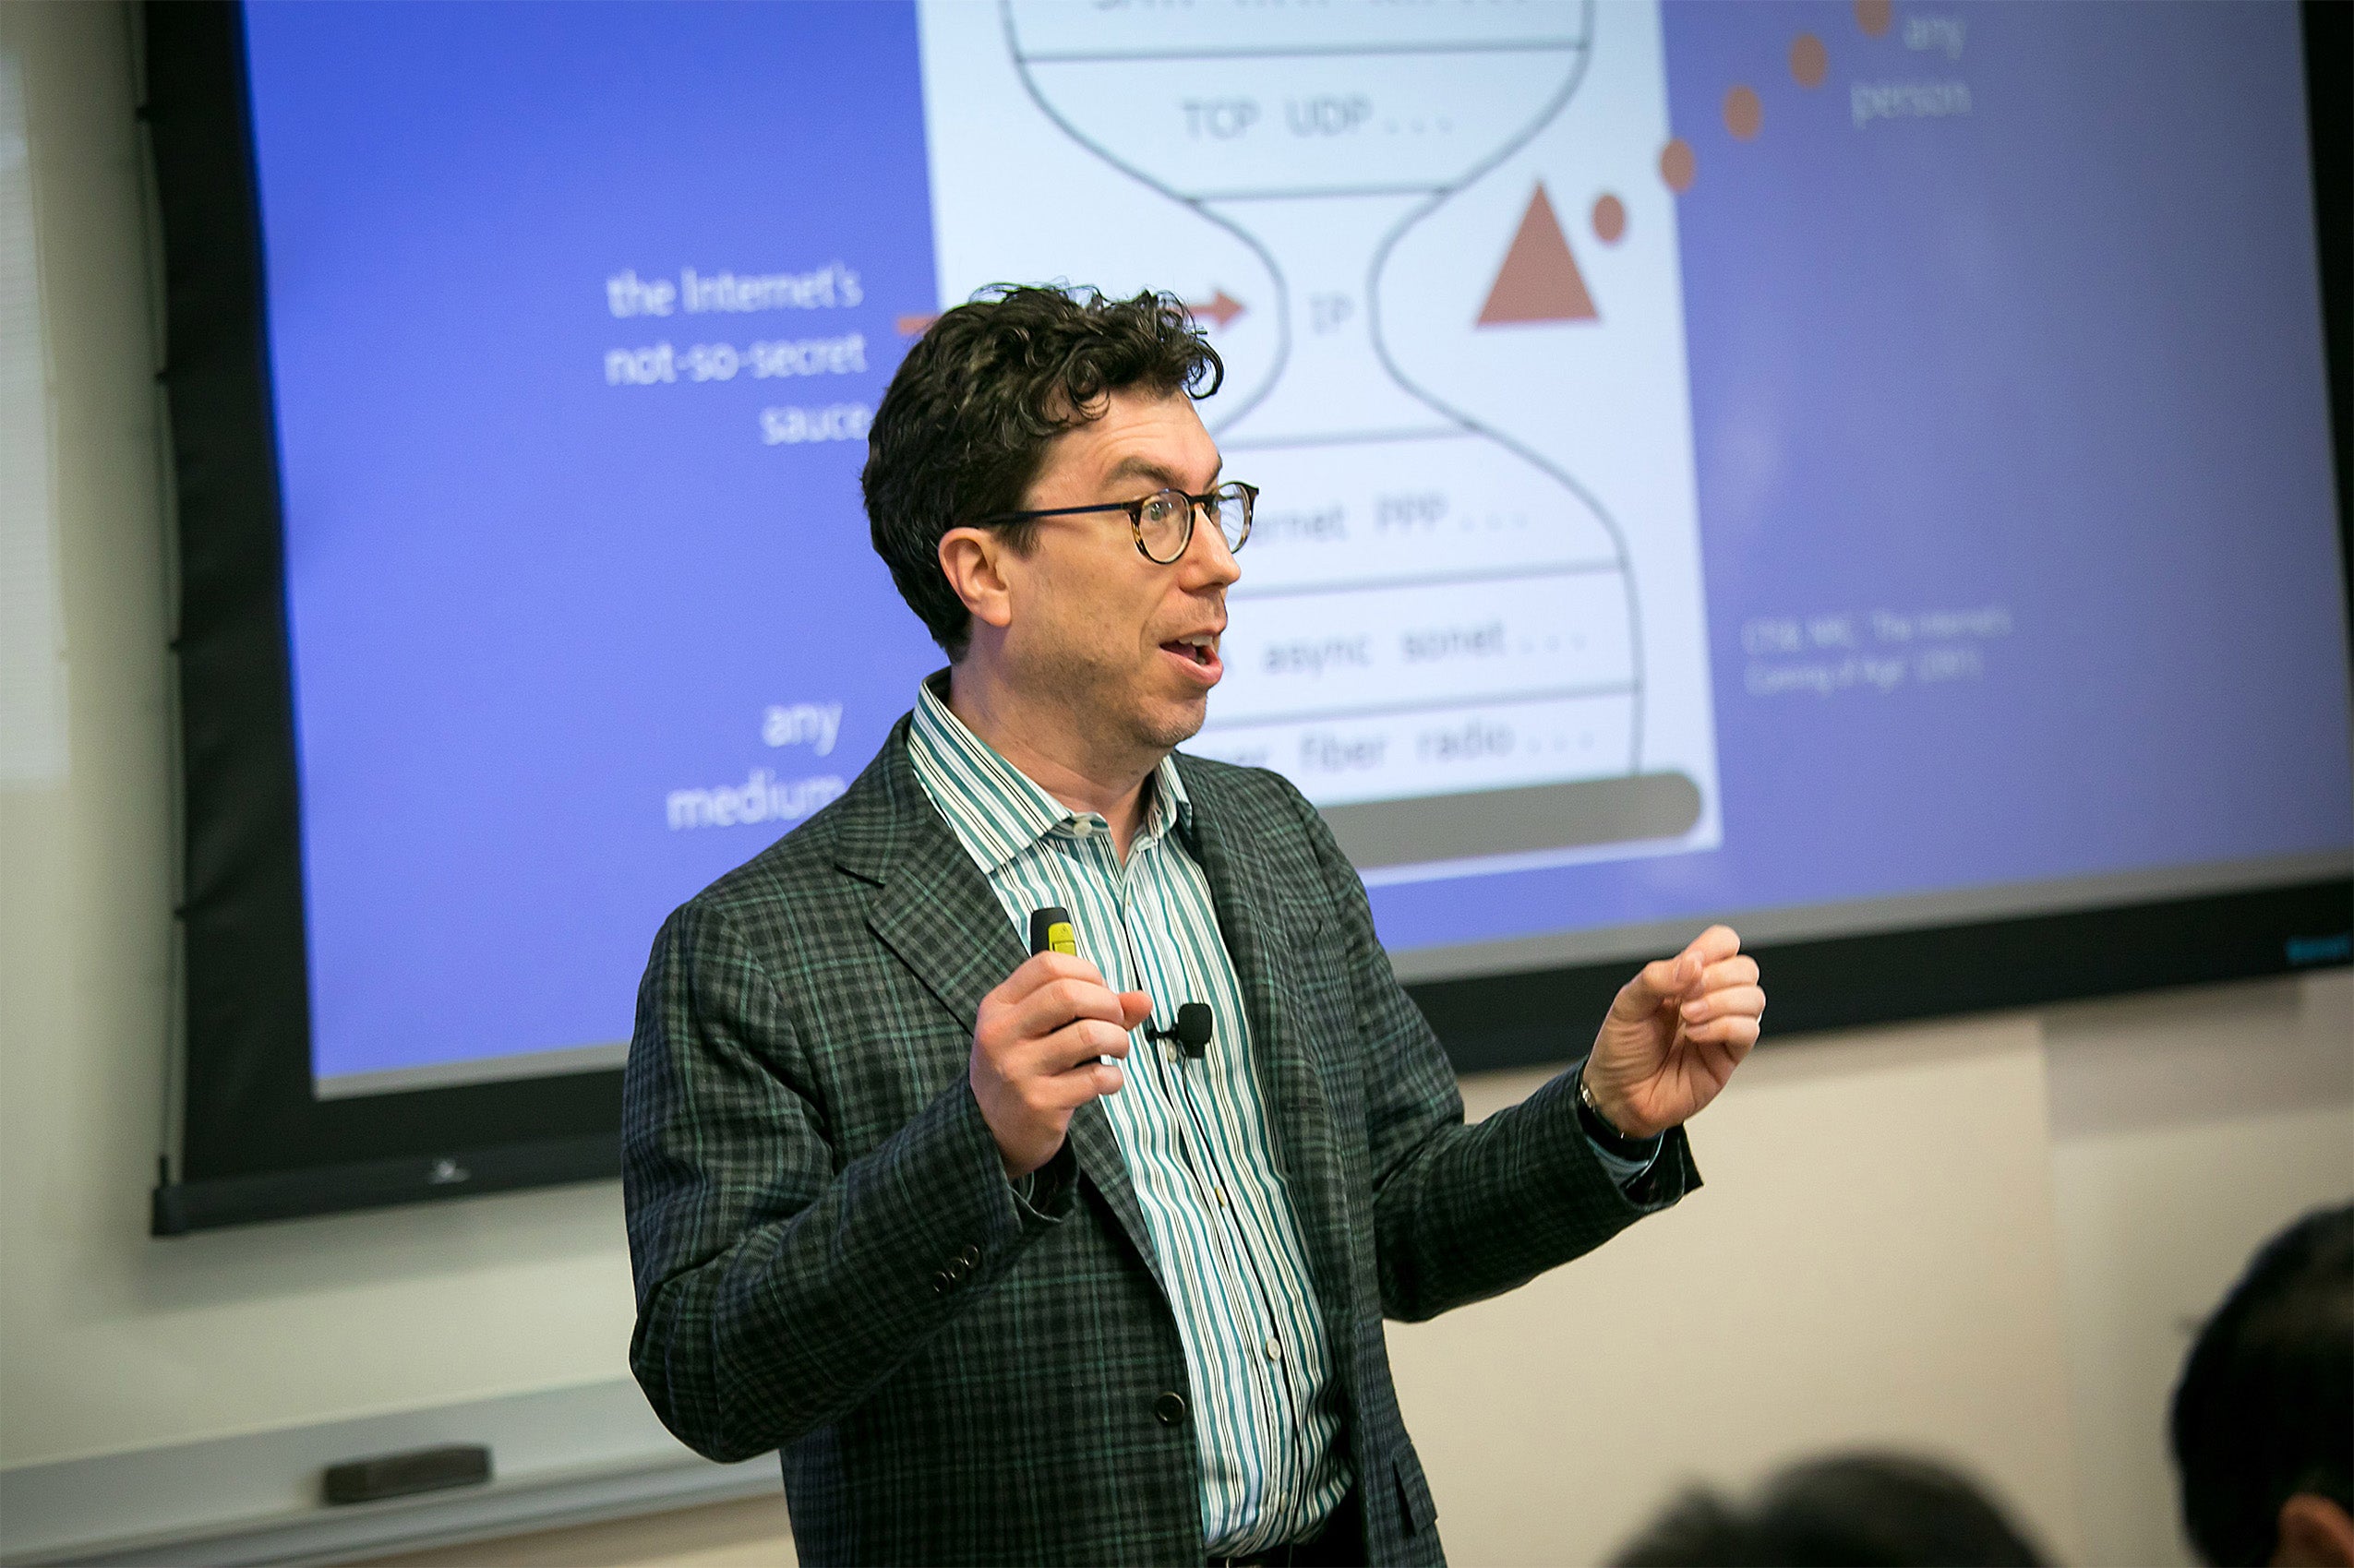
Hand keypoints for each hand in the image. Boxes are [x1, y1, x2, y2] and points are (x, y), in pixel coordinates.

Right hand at [969, 952, 1150, 1177]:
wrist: (993, 1132)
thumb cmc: (1023, 1071)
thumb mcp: (1038, 1032)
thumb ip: (1088, 1009)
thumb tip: (1142, 999)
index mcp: (998, 1006)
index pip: (1048, 965)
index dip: (1087, 973)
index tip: (1101, 992)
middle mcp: (1002, 1034)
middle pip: (1069, 994)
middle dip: (1108, 1005)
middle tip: (1115, 1022)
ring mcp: (1018, 1070)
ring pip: (1089, 1034)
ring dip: (1118, 1040)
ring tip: (1117, 1050)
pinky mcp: (1039, 1102)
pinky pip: (1095, 1077)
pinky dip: (1114, 1077)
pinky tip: (1107, 1080)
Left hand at [1581, 925, 1762, 1138]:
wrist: (1618, 1096)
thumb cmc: (1621, 1048)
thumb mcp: (1627, 1005)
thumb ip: (1656, 978)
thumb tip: (1694, 963)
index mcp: (1686, 978)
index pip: (1723, 944)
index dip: (1715, 948)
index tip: (1689, 967)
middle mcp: (1710, 999)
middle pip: (1746, 968)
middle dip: (1719, 977)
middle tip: (1685, 998)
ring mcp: (1722, 1027)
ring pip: (1755, 998)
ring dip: (1722, 1002)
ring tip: (1688, 1018)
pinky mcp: (1728, 1056)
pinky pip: (1749, 1031)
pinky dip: (1724, 1026)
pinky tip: (1695, 1036)